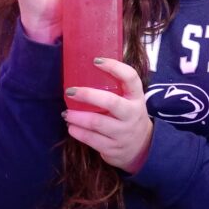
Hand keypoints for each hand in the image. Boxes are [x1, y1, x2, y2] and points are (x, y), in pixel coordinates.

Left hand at [61, 58, 152, 173]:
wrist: (142, 146)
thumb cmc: (128, 117)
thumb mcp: (130, 101)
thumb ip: (116, 89)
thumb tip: (85, 70)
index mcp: (136, 98)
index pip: (131, 78)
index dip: (115, 67)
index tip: (96, 60)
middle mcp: (132, 114)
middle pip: (111, 102)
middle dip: (88, 95)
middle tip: (70, 92)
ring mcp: (123, 133)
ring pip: (97, 123)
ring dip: (77, 117)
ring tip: (66, 113)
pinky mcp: (113, 148)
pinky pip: (91, 139)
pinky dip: (78, 132)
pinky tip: (72, 127)